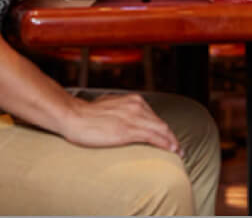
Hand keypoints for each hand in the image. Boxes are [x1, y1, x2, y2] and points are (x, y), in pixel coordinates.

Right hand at [61, 93, 180, 154]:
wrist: (73, 116)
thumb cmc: (86, 114)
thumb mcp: (109, 106)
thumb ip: (120, 110)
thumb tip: (122, 119)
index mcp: (133, 100)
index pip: (154, 116)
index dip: (163, 129)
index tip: (168, 137)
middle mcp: (136, 106)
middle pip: (161, 123)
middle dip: (171, 136)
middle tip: (178, 148)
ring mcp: (133, 117)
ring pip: (161, 130)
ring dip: (172, 141)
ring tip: (178, 152)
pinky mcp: (128, 130)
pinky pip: (153, 137)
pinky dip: (165, 143)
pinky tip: (171, 150)